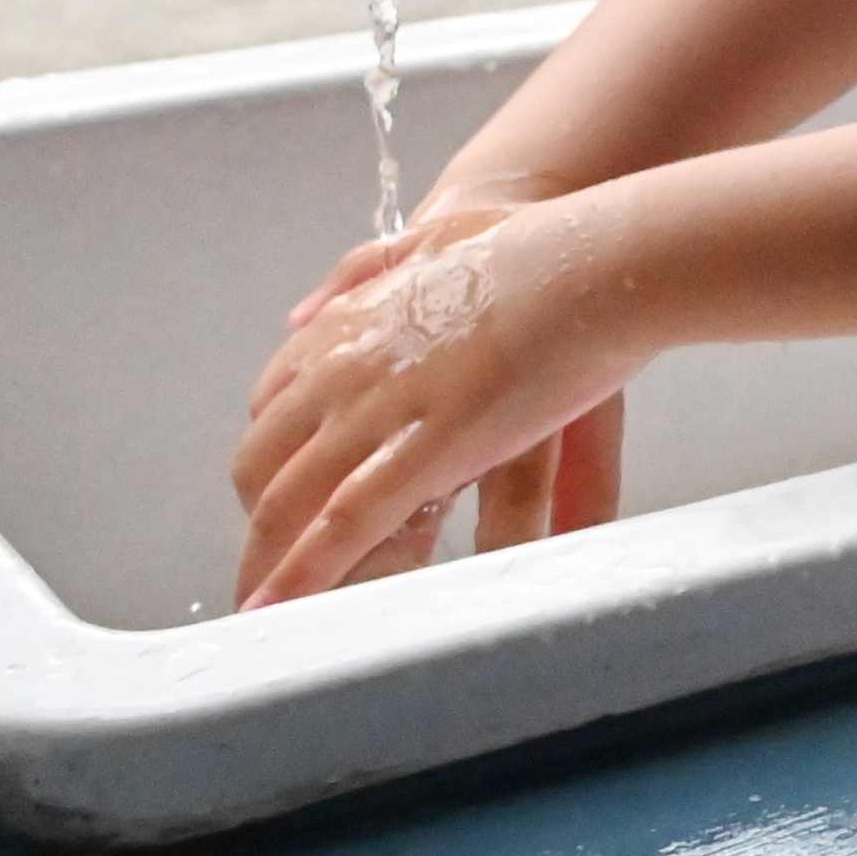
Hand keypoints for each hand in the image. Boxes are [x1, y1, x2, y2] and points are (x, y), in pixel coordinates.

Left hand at [231, 188, 650, 606]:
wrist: (595, 254)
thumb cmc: (535, 244)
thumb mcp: (430, 240)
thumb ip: (366, 272)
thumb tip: (303, 313)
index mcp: (347, 330)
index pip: (272, 410)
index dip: (273, 462)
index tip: (285, 500)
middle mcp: (344, 372)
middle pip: (263, 465)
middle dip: (261, 528)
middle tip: (276, 572)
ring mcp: (382, 411)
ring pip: (289, 502)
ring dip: (271, 565)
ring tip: (270, 615)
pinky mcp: (429, 449)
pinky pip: (347, 521)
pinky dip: (306, 571)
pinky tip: (287, 606)